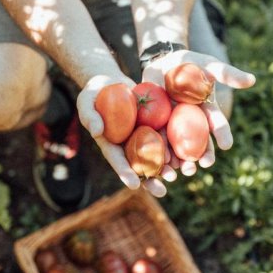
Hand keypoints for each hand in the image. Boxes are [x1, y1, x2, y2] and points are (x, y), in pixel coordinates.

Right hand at [76, 75, 176, 197]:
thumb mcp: (86, 102)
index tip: (133, 185)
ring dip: (167, 167)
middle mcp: (128, 144)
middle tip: (161, 190)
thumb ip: (90, 116)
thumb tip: (97, 131)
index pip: (117, 160)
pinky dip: (175, 146)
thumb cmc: (93, 93)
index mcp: (111, 144)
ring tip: (177, 176)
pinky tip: (187, 154)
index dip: (125, 172)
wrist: (110, 82)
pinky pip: (166, 136)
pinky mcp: (154, 124)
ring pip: (156, 155)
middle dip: (151, 179)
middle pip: (139, 165)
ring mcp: (142, 135)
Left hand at [142, 50, 255, 175]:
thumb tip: (252, 80)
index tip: (227, 145)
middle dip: (202, 155)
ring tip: (183, 170)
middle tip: (204, 164)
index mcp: (206, 111)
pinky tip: (162, 164)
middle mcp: (192, 122)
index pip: (217, 124)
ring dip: (182, 161)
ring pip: (179, 147)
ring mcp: (174, 125)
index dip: (222, 134)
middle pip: (199, 142)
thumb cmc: (188, 63)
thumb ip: (227, 73)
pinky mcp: (156, 126)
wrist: (162, 61)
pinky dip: (161, 153)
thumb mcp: (207, 65)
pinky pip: (159, 142)